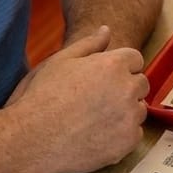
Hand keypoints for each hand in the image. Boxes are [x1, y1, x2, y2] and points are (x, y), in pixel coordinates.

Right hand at [7, 26, 148, 172]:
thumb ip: (89, 44)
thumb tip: (106, 30)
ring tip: (95, 120)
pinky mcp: (127, 142)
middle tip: (98, 101)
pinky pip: (135, 135)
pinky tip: (98, 136)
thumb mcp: (61, 61)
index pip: (135, 59)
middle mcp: (126, 88)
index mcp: (113, 65)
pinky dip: (121, 136)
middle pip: (141, 84)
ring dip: (125, 113)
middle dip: (125, 89)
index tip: (104, 79)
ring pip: (139, 110)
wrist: (31, 140)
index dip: (120, 68)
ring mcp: (129, 117)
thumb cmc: (42, 97)